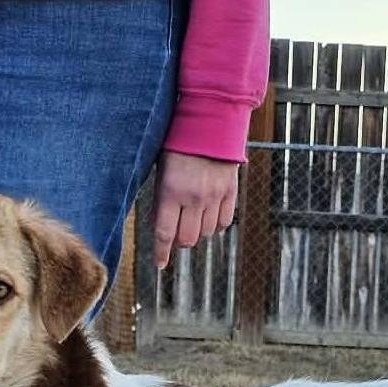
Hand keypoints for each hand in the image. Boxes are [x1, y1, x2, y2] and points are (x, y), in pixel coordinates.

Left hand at [152, 151, 238, 267]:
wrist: (210, 121)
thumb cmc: (179, 144)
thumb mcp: (162, 170)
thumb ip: (160, 199)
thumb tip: (157, 224)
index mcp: (172, 191)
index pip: (165, 233)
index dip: (161, 252)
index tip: (160, 265)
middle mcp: (194, 198)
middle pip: (187, 239)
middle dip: (180, 242)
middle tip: (177, 234)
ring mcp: (214, 196)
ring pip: (206, 233)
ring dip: (198, 232)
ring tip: (193, 220)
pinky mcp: (230, 192)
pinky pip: (224, 222)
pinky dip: (215, 225)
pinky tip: (209, 216)